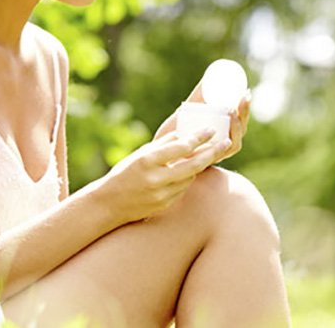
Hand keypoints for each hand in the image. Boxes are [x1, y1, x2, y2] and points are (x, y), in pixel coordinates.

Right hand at [94, 128, 230, 225]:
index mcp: (148, 161)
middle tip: (225, 142)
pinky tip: (190, 171)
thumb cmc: (125, 173)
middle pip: (193, 164)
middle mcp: (156, 178)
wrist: (109, 204)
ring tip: (209, 153)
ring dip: (200, 165)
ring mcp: (162, 194)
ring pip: (191, 177)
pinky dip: (188, 178)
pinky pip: (183, 188)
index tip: (211, 130)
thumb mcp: (140, 154)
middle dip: (212, 152)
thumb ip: (163, 144)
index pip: (181, 147)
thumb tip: (184, 133)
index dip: (199, 138)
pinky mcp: (166, 204)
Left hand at [153, 83, 251, 164]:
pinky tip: (228, 137)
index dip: (246, 108)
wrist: (157, 152)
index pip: (241, 121)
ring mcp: (215, 155)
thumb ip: (198, 97)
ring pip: (235, 143)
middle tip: (243, 96)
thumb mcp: (187, 111)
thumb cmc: (174, 131)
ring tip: (233, 110)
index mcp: (223, 133)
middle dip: (245, 113)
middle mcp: (222, 146)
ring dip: (237, 127)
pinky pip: (221, 157)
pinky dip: (227, 146)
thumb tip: (208, 77)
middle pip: (241, 130)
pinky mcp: (204, 163)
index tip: (246, 92)